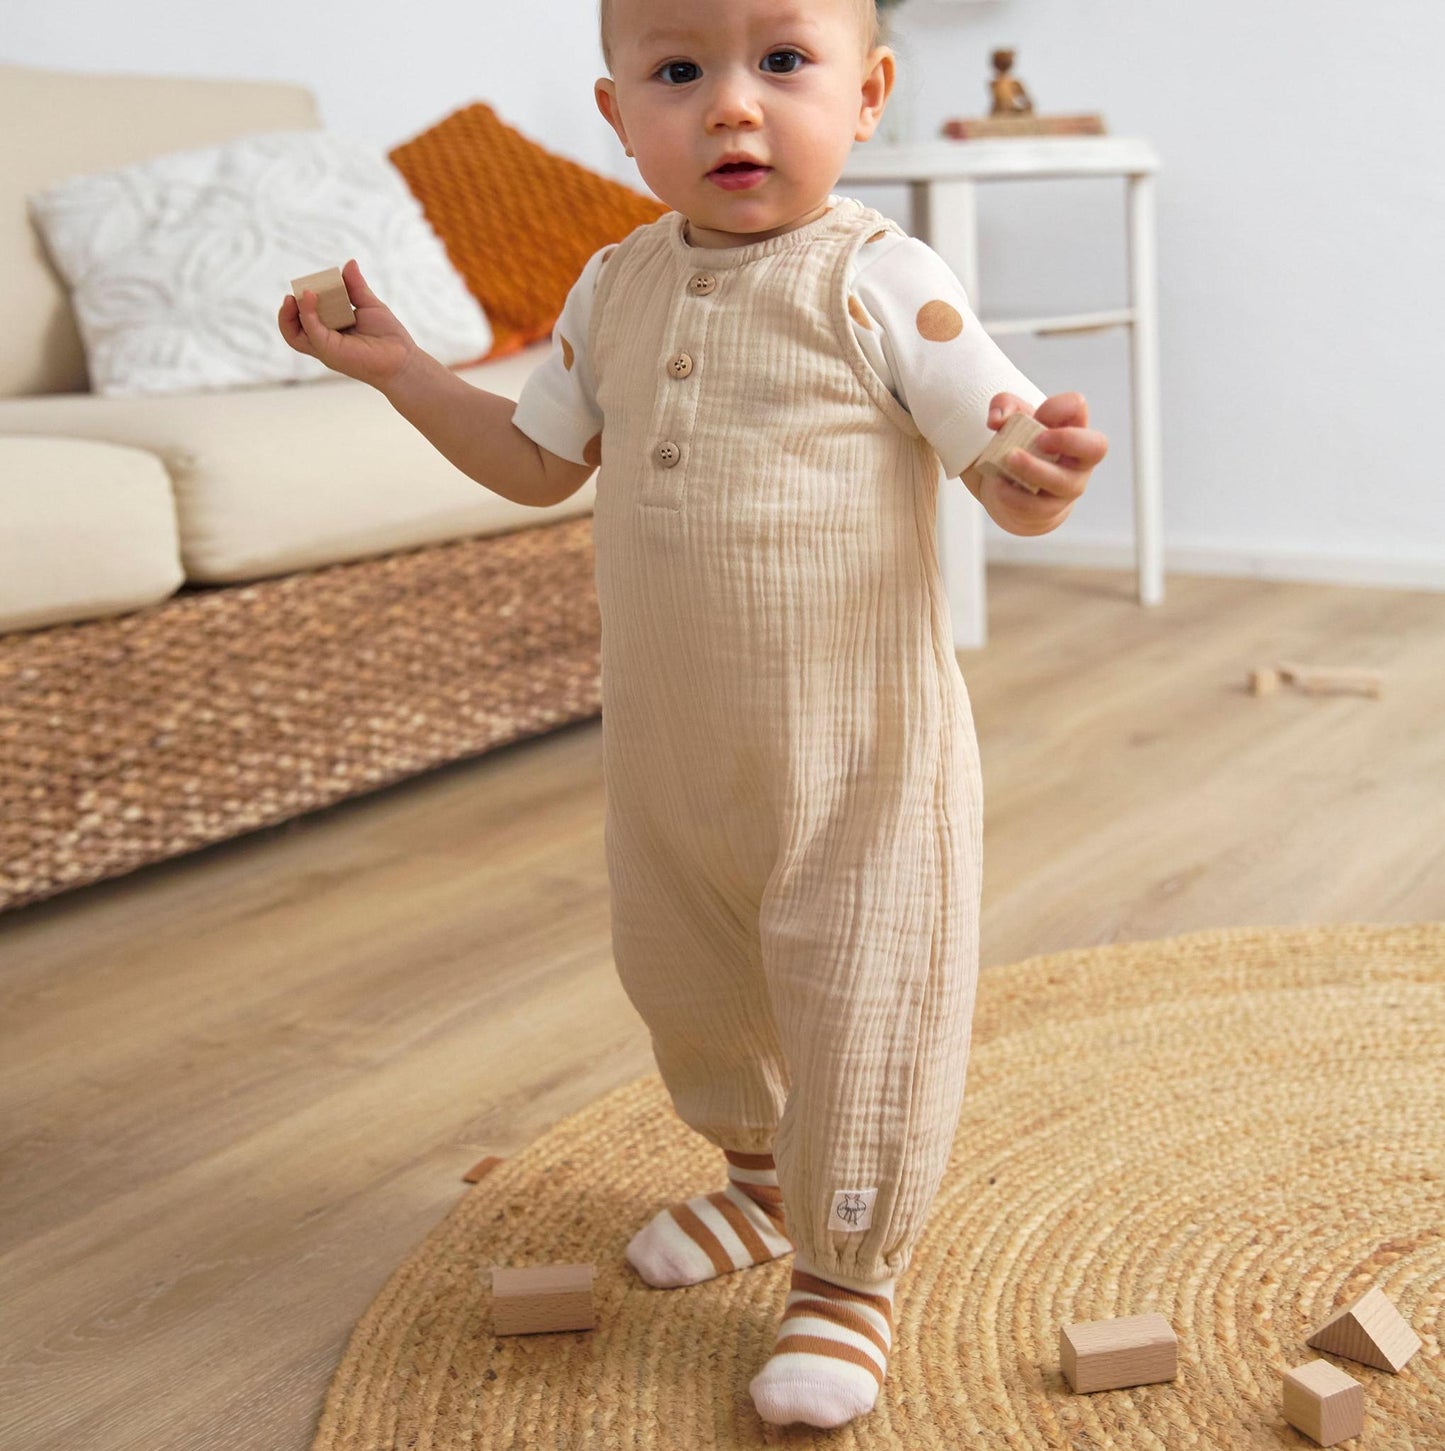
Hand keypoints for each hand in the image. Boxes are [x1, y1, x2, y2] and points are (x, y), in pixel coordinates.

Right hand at [277, 258, 420, 391]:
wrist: (404, 359)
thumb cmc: (388, 337)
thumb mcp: (369, 305)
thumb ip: (355, 287)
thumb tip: (349, 263)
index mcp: (330, 331)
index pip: (303, 318)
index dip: (301, 302)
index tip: (309, 285)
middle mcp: (324, 341)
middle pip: (293, 329)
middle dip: (287, 312)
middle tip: (294, 292)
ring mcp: (326, 348)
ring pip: (294, 335)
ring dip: (290, 314)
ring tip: (299, 294)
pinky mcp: (331, 351)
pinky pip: (312, 331)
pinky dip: (308, 313)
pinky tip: (311, 296)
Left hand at [974, 391, 1107, 536]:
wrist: (1013, 489)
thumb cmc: (1019, 447)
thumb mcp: (1010, 420)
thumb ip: (1002, 406)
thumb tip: (997, 420)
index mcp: (1072, 427)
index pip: (1077, 407)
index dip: (1058, 407)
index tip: (1037, 414)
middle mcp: (1079, 458)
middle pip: (1096, 446)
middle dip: (1068, 440)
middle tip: (1039, 439)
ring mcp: (1068, 486)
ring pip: (1062, 482)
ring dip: (1034, 469)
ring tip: (1008, 460)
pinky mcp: (1049, 509)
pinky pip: (1036, 505)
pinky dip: (1014, 495)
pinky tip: (999, 484)